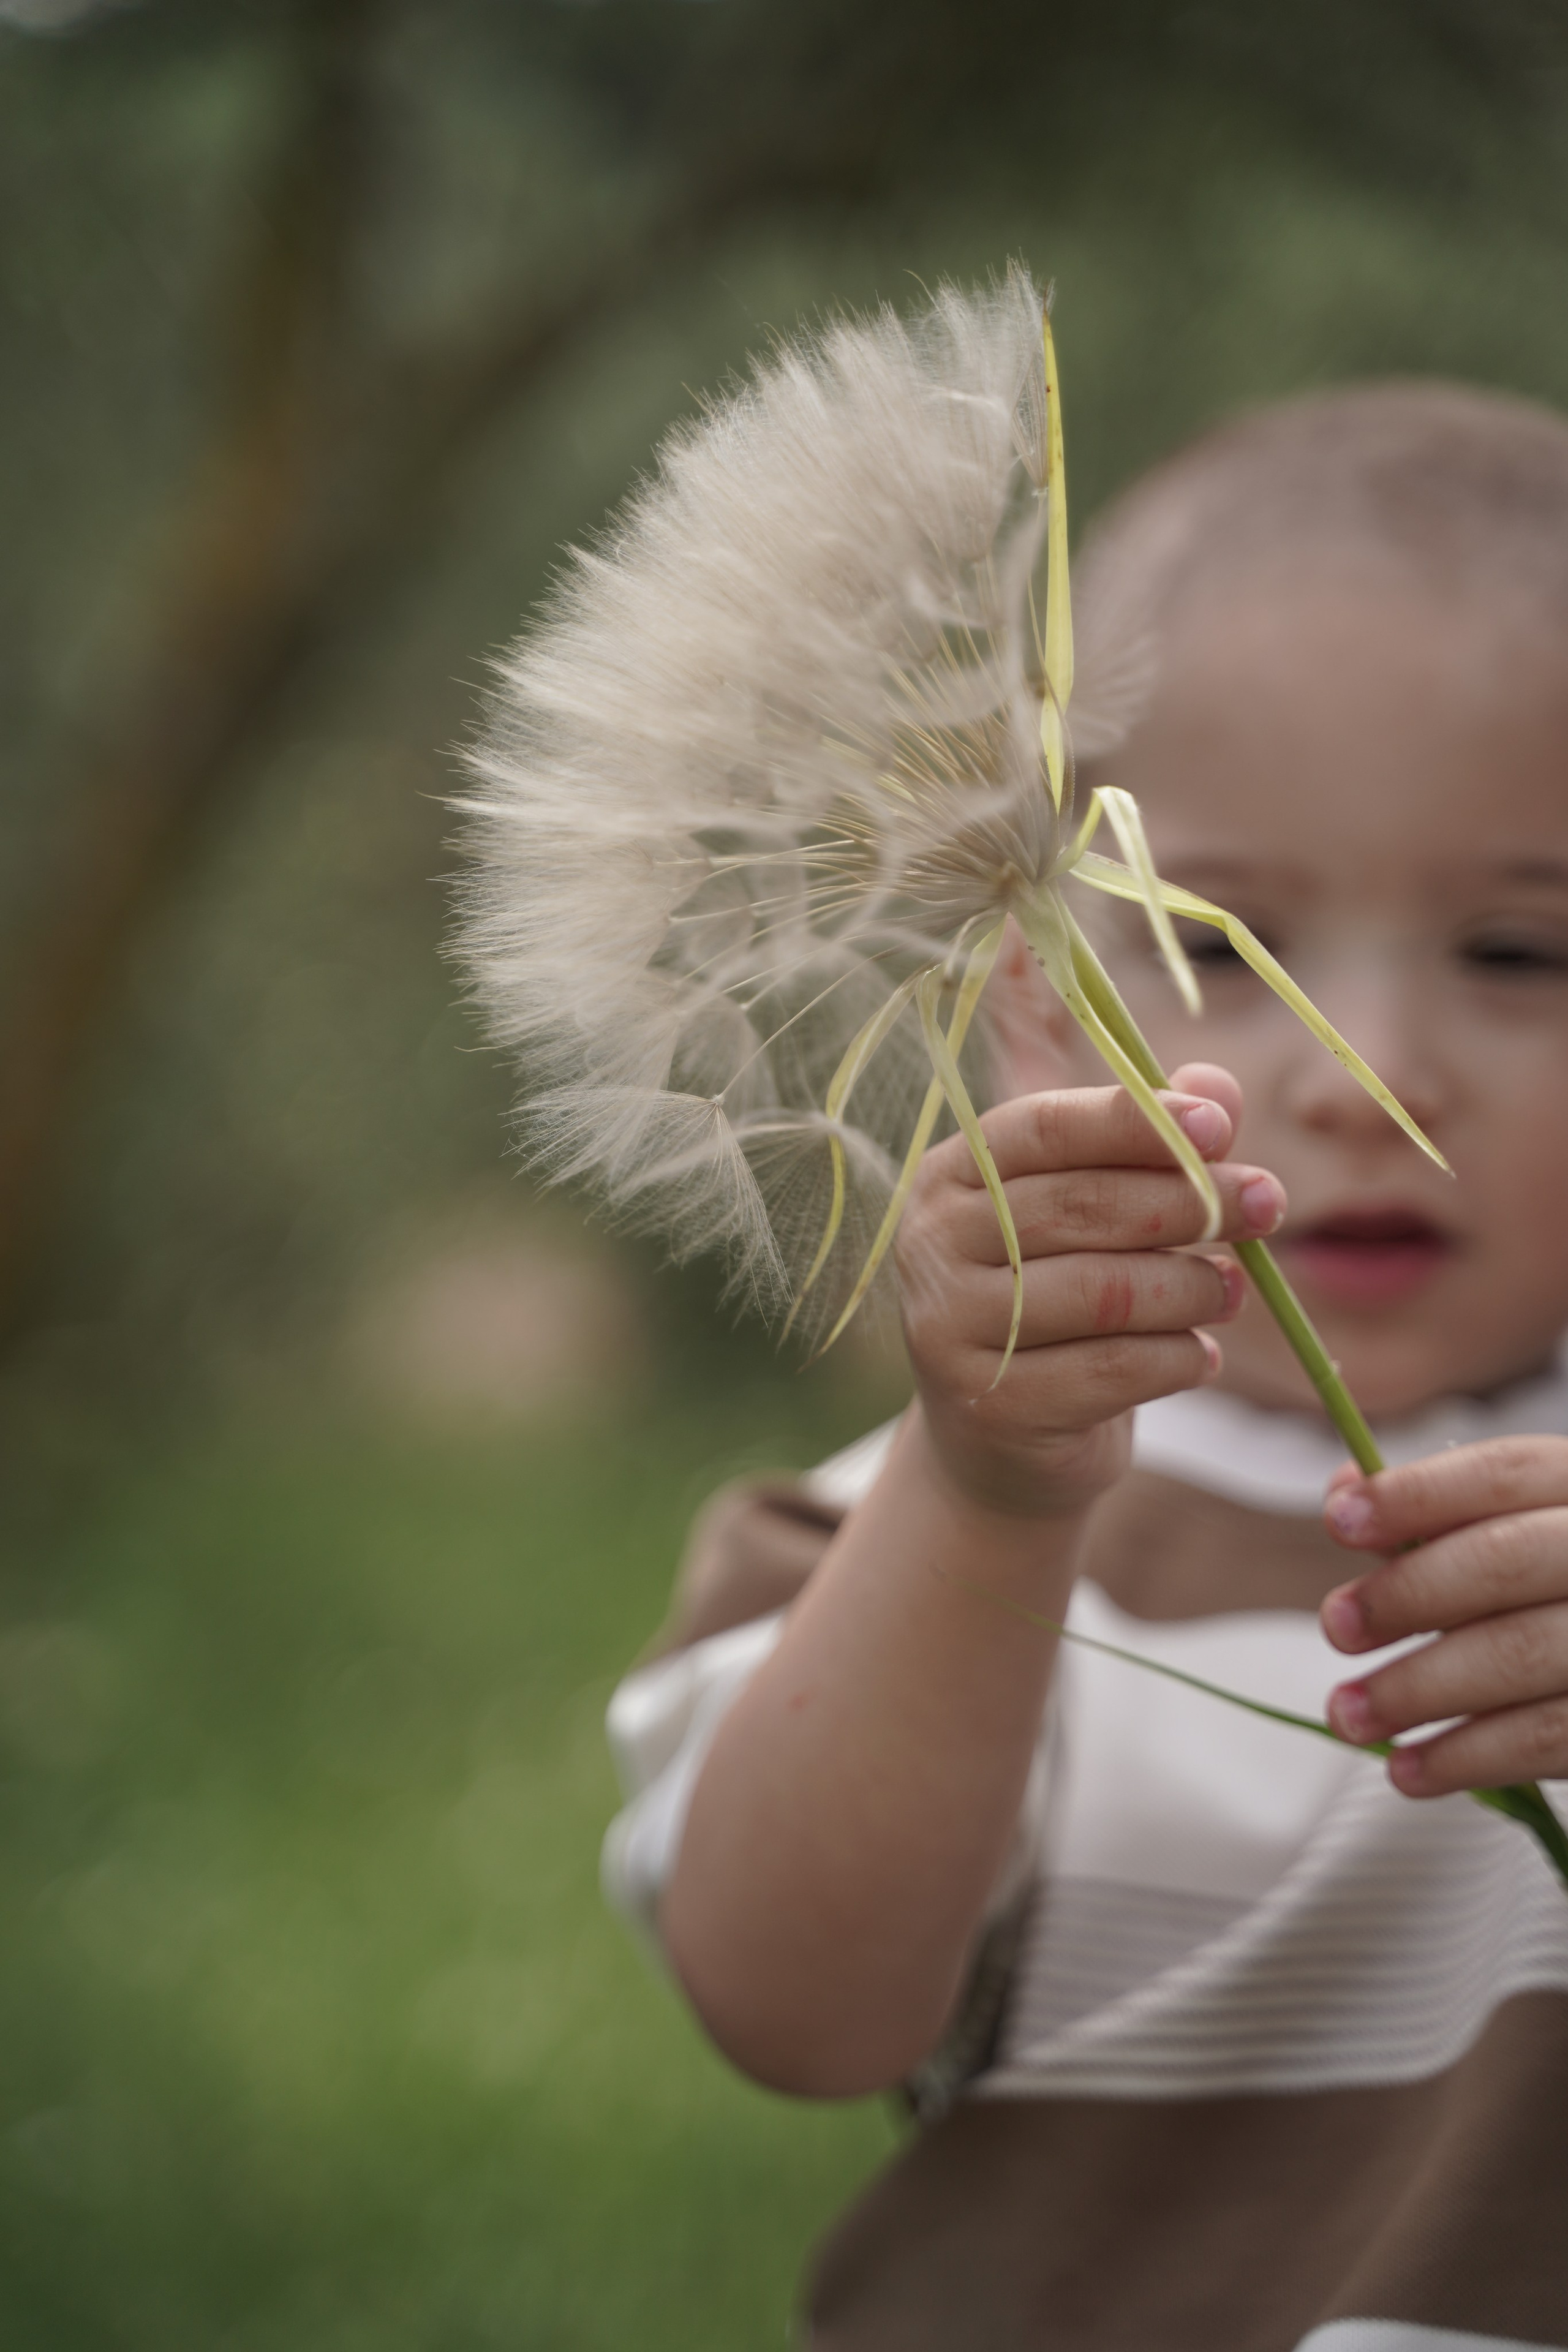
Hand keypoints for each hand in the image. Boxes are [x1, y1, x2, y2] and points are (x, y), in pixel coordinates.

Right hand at [896, 1063, 1286, 1520]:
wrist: (998, 1444)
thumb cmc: (1055, 1304)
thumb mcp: (1093, 1220)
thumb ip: (1148, 1146)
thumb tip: (1218, 1086)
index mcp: (951, 1175)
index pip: (1044, 1127)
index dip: (1135, 1121)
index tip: (1221, 1127)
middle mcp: (932, 1244)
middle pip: (1081, 1206)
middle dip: (1190, 1200)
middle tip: (1268, 1204)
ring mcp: (951, 1327)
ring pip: (1104, 1291)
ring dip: (1191, 1287)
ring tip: (1234, 1291)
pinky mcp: (992, 1405)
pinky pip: (1114, 1370)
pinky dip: (1179, 1359)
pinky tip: (1202, 1358)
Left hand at [1322, 1437, 1567, 1793]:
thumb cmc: (1558, 1593)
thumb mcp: (1523, 1534)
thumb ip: (1439, 1514)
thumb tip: (1341, 1491)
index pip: (1504, 1473)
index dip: (1417, 1494)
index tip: (1338, 1522)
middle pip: (1505, 1560)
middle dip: (1406, 1595)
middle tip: (1336, 1629)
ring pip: (1518, 1653)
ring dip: (1416, 1690)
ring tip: (1348, 1715)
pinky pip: (1545, 1739)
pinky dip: (1465, 1758)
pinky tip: (1408, 1771)